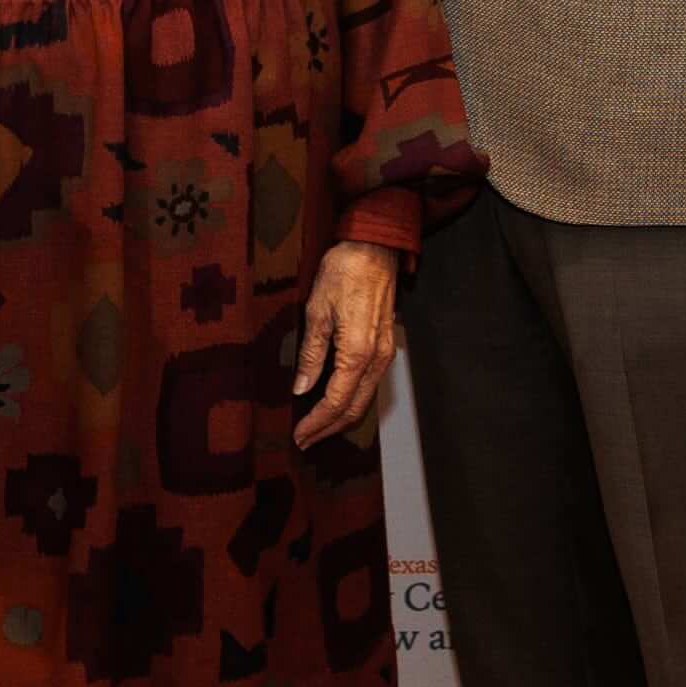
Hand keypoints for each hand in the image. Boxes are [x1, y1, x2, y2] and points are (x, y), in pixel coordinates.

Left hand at [292, 240, 402, 447]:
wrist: (374, 247)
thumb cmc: (343, 271)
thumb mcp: (317, 312)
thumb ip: (311, 355)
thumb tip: (301, 387)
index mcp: (358, 353)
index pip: (336, 401)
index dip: (316, 422)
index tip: (299, 435)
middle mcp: (377, 359)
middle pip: (354, 408)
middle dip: (329, 428)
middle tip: (305, 440)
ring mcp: (386, 353)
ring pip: (365, 399)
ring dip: (341, 417)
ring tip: (317, 427)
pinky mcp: (386, 346)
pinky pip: (371, 384)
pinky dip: (353, 400)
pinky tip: (336, 402)